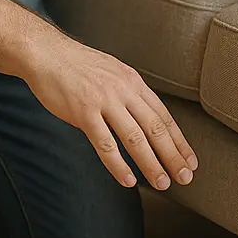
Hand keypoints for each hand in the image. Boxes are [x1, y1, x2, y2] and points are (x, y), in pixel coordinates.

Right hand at [25, 35, 197, 190]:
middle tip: (185, 177)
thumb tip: (145, 115)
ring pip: (135, 138)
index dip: (179, 140)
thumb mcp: (113, 72)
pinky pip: (105, 144)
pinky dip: (118, 165)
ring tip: (162, 183)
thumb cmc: (78, 66)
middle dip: (173, 155)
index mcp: (133, 82)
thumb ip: (129, 92)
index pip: (163, 115)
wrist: (47, 53)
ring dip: (151, 163)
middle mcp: (124, 90)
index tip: (190, 160)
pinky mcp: (83, 112)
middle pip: (155, 128)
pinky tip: (128, 180)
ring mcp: (104, 101)